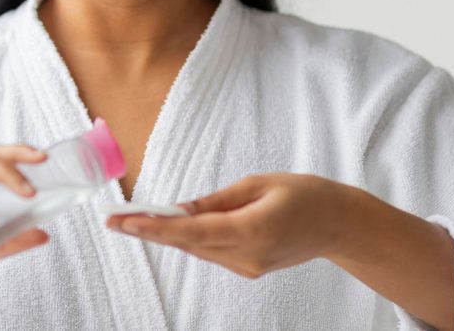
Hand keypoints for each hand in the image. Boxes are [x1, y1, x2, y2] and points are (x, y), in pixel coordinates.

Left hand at [105, 173, 346, 278]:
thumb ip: (216, 199)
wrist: (338, 224)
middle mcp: (247, 256)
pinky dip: (190, 239)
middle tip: (114, 219)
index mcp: (253, 230)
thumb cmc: (305, 194)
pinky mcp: (249, 269)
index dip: (155, 228)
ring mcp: (248, 267)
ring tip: (133, 219)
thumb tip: (179, 209)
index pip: (192, 232)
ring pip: (197, 249)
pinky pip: (211, 252)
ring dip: (167, 235)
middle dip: (150, 231)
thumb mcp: (258, 184)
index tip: (124, 222)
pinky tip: (171, 226)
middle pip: (188, 244)